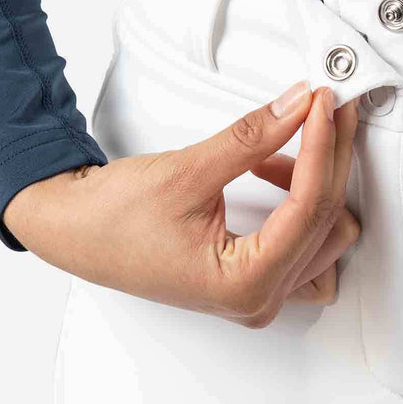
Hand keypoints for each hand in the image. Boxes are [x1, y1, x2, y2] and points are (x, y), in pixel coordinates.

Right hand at [2, 82, 361, 327]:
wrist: (73, 232)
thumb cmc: (111, 220)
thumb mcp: (187, 171)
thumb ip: (252, 138)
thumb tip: (298, 106)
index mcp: (244, 285)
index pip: (309, 208)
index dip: (321, 146)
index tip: (322, 103)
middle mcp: (259, 300)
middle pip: (327, 221)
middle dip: (329, 158)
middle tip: (323, 106)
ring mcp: (259, 295)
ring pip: (326, 237)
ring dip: (317, 183)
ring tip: (290, 138)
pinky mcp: (254, 280)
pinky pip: (306, 245)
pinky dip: (301, 203)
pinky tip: (274, 168)